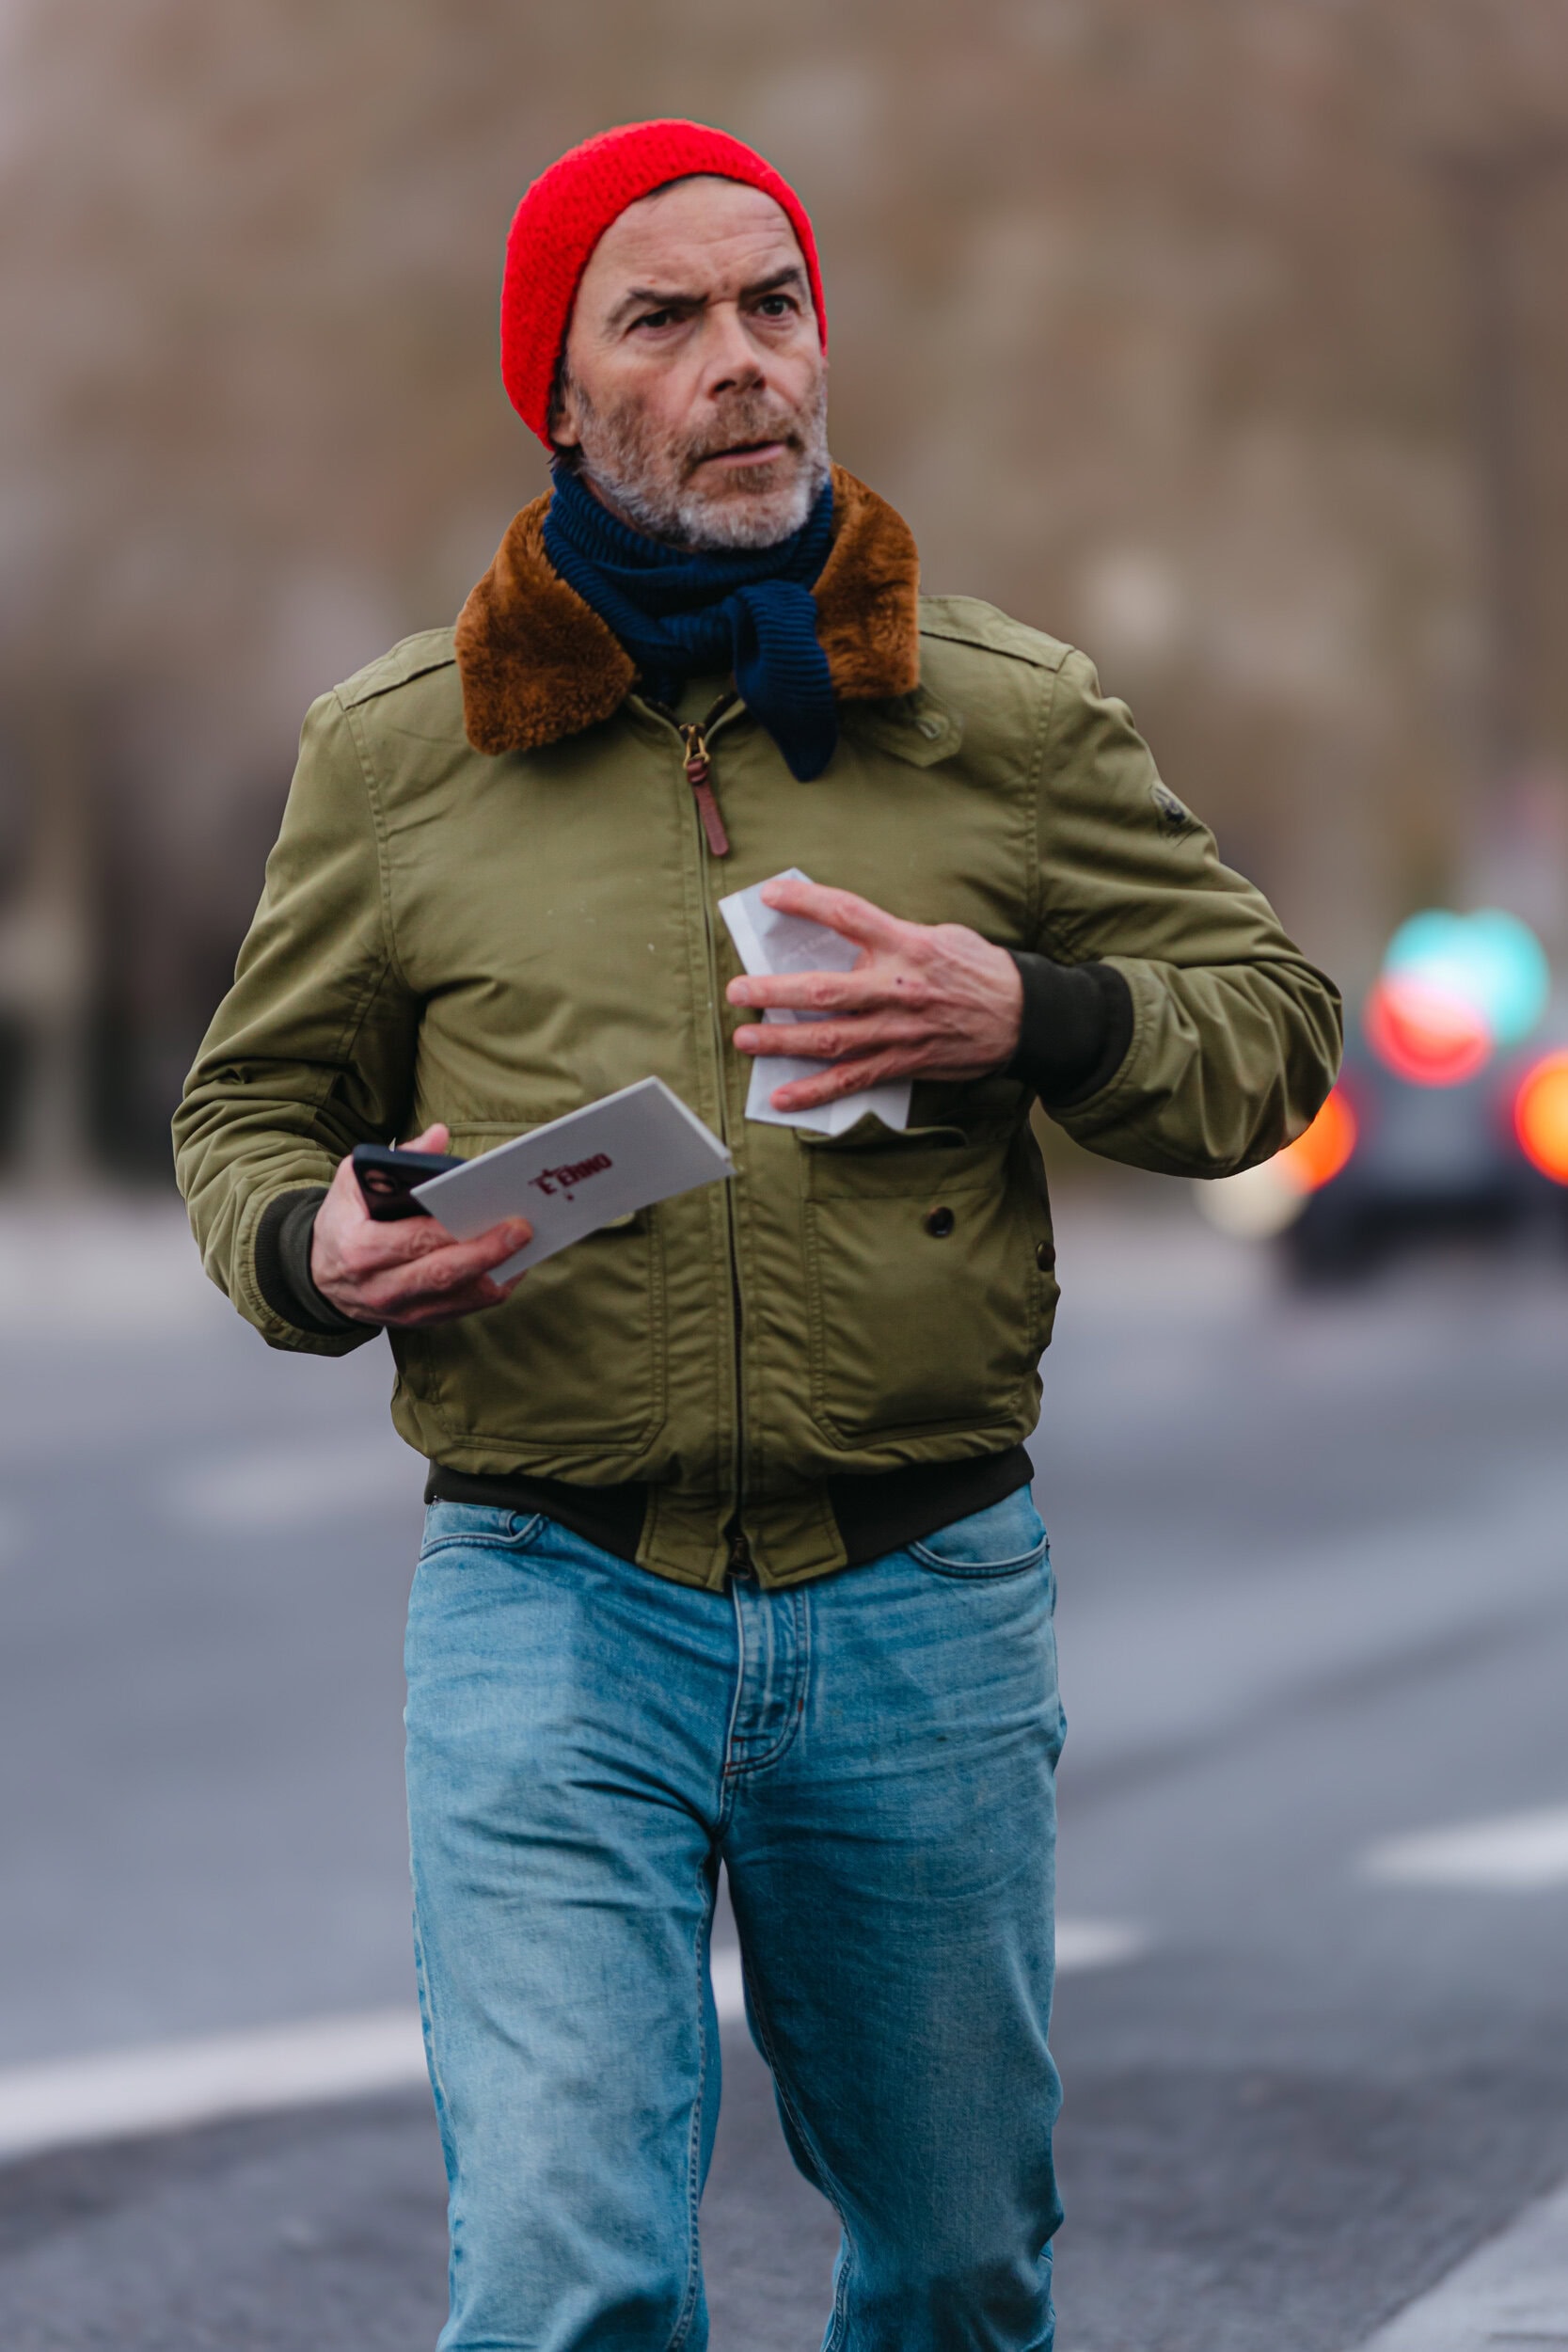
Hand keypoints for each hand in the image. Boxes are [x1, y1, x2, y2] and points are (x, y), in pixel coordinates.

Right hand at [310, 1124, 532, 1326]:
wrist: (320, 1277)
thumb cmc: (344, 1223)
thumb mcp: (352, 1183)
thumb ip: (395, 1158)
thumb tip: (437, 1137)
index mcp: (360, 1249)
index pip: (414, 1240)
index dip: (455, 1230)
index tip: (490, 1211)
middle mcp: (380, 1287)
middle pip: (443, 1274)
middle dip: (488, 1252)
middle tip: (523, 1229)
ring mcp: (402, 1310)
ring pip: (460, 1298)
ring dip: (498, 1272)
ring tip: (525, 1245)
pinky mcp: (420, 1321)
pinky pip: (465, 1309)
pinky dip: (492, 1288)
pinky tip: (510, 1264)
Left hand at [726, 878, 1023, 1112]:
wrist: (1023, 1017)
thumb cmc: (977, 970)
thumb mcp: (939, 935)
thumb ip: (891, 935)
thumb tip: (843, 935)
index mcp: (907, 944)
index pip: (847, 914)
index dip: (805, 903)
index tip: (770, 896)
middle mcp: (898, 989)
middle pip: (824, 991)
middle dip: (774, 991)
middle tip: (737, 990)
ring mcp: (898, 1031)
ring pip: (830, 1039)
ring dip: (782, 1041)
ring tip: (745, 1038)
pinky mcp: (902, 1063)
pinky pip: (851, 1081)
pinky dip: (814, 1092)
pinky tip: (782, 1096)